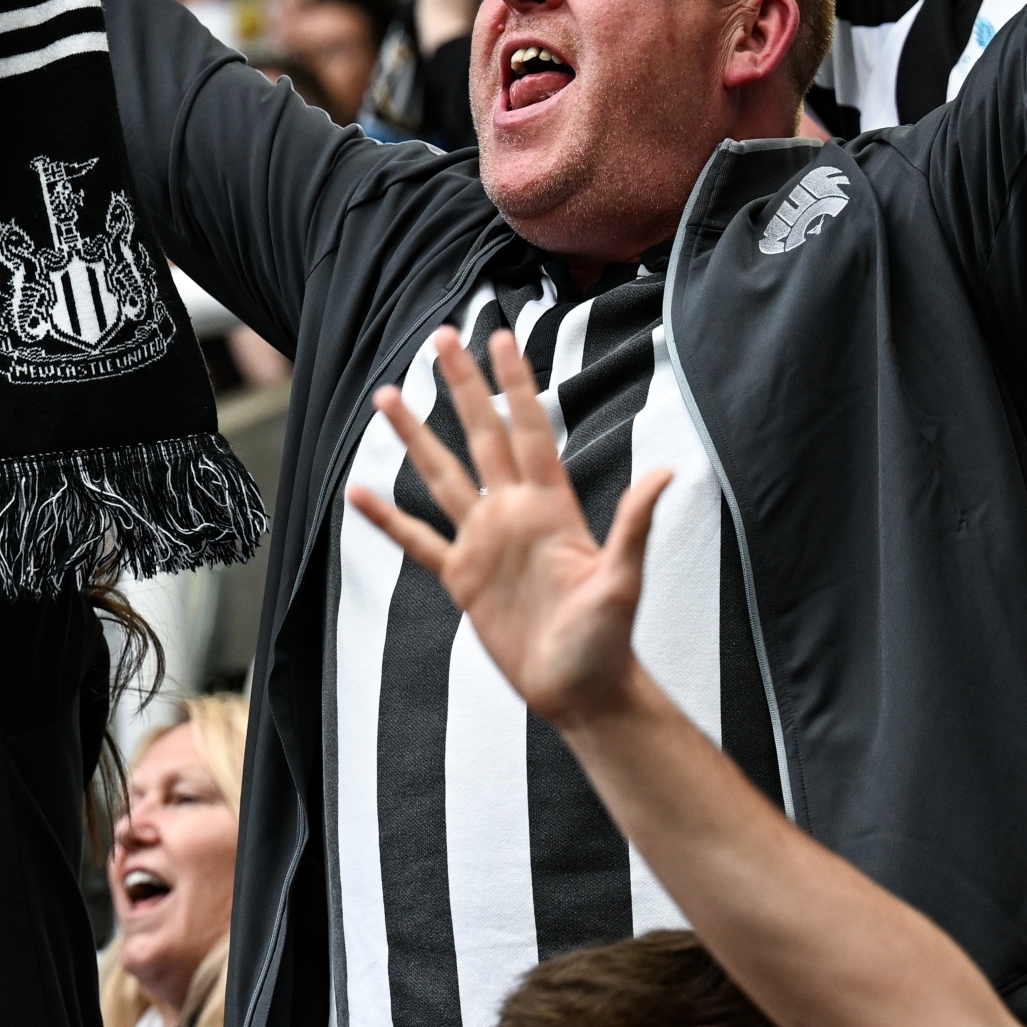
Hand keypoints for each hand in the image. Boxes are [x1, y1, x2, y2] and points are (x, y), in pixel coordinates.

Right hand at [345, 327, 672, 725]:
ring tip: (389, 394)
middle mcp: (513, 513)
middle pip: (481, 435)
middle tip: (441, 337)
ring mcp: (484, 542)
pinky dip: (387, 518)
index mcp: (551, 507)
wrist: (580, 690)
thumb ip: (634, 524)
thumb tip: (666, 473)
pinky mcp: (461, 578)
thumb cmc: (608, 640)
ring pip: (442, 475)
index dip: (515, 384)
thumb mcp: (623, 581)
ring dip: (416, 436)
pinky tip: (359, 493)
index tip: (501, 337)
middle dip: (462, 387)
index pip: (529, 430)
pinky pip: (417, 541)